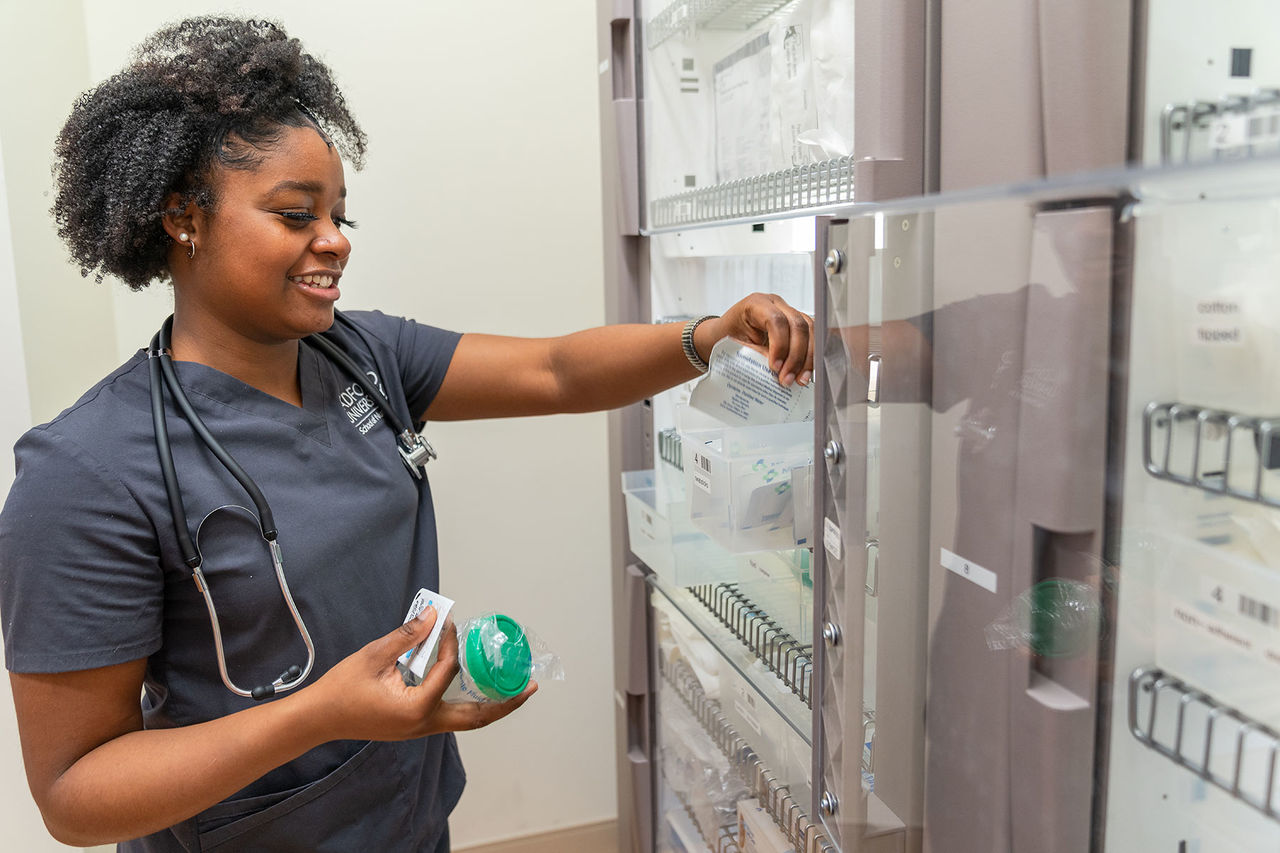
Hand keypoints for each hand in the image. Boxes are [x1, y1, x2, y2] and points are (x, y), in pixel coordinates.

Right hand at [302, 607, 537, 741]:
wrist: (318, 718)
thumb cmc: (342, 688)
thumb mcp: (374, 655)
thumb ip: (407, 636)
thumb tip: (435, 616)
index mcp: (415, 708)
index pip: (448, 671)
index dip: (452, 643)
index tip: (451, 622)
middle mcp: (423, 725)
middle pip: (477, 717)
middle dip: (506, 702)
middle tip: (531, 686)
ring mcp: (420, 730)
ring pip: (466, 720)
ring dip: (492, 706)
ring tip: (516, 692)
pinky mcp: (415, 728)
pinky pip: (451, 717)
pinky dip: (470, 705)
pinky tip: (479, 691)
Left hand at [705, 293, 814, 386]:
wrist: (726, 333)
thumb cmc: (727, 336)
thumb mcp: (735, 345)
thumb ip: (756, 354)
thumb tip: (779, 370)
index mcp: (756, 304)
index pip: (776, 319)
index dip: (779, 345)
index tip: (775, 367)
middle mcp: (776, 304)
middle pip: (798, 325)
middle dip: (796, 356)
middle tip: (788, 379)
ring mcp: (789, 312)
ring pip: (810, 331)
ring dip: (807, 358)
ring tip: (800, 380)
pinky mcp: (796, 323)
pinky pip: (811, 337)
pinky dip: (810, 357)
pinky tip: (805, 373)